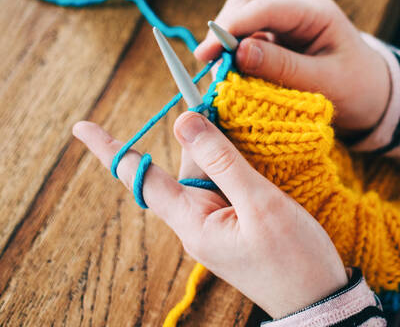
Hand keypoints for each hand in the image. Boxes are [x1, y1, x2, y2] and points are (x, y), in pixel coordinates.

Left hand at [73, 113, 347, 318]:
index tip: (81, 126)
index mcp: (192, 221)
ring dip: (222, 148)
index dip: (111, 149)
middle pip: (184, 165)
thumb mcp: (260, 204)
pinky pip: (223, 186)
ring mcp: (213, 225)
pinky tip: (254, 156)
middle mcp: (195, 222)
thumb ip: (222, 160)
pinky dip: (233, 165)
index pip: (141, 178)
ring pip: (207, 173)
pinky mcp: (232, 225)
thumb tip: (184, 119)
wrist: (319, 301)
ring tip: (248, 131)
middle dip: (200, 134)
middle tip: (217, 97)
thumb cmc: (293, 259)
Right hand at [195, 0, 390, 131]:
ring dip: (226, 45)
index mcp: (315, 14)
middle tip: (207, 65)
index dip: (231, 28)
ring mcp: (287, 26)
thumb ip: (282, 68)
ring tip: (216, 73)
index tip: (207, 53)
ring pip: (243, 22)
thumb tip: (238, 54)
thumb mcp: (324, 83)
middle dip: (223, 33)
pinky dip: (234, 57)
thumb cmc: (358, 91)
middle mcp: (297, 13)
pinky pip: (248, 42)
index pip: (264, 9)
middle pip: (247, 7)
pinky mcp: (279, 43)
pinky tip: (228, 75)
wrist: (376, 101)